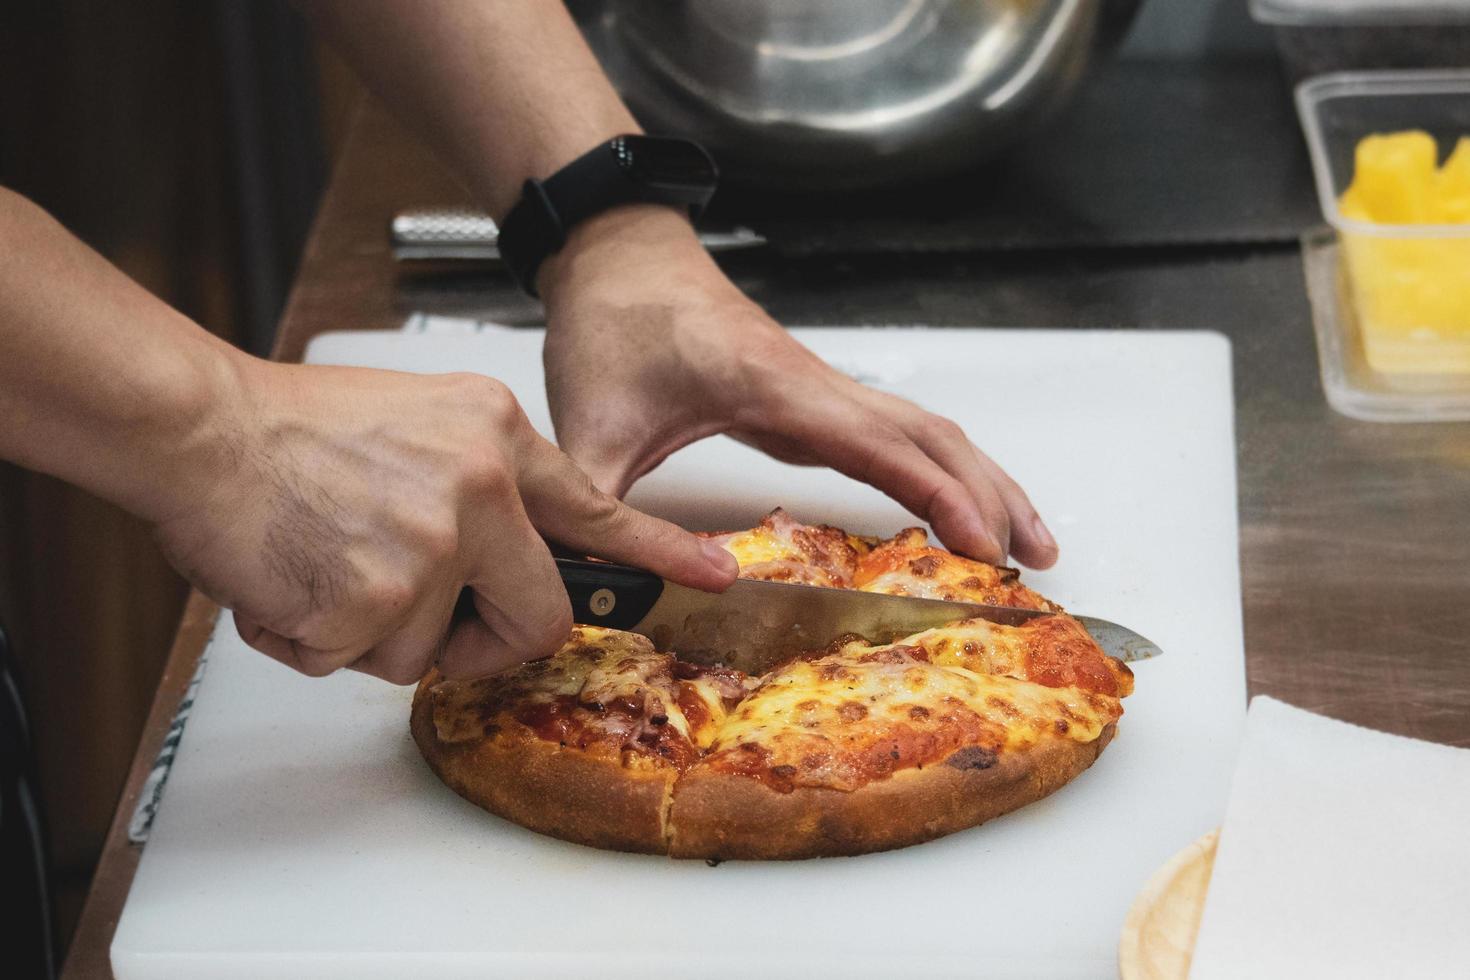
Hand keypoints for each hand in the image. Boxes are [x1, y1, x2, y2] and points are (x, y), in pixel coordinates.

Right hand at [152, 358, 736, 683]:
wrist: (199, 428)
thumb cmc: (292, 428)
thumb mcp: (423, 422)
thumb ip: (479, 484)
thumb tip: (507, 555)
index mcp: (496, 438)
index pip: (597, 509)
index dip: (658, 551)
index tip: (712, 574)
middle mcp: (479, 491)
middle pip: (535, 618)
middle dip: (487, 640)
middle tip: (436, 622)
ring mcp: (431, 551)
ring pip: (429, 652)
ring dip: (377, 632)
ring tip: (331, 564)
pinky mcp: (373, 606)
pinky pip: (358, 664)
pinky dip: (319, 639)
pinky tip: (295, 579)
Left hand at [539, 206, 1057, 568]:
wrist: (616, 254)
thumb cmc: (612, 325)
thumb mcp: (588, 429)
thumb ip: (592, 514)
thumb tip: (594, 592)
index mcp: (776, 389)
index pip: (883, 448)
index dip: (943, 499)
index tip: (986, 551)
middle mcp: (816, 384)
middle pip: (934, 437)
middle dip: (991, 497)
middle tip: (1033, 565)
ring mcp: (821, 386)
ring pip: (927, 430)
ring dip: (983, 479)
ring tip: (1026, 542)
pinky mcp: (811, 393)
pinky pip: (897, 432)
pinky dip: (940, 469)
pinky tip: (949, 505)